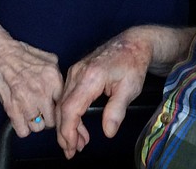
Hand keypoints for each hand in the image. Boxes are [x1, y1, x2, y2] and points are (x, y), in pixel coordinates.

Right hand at [0, 16, 63, 137]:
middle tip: (43, 112)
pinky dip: (22, 127)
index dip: (59, 108)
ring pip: (38, 128)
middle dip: (48, 118)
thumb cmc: (19, 54)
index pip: (64, 105)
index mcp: (53, 78)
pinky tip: (22, 118)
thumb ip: (58, 74)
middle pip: (52, 120)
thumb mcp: (48, 59)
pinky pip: (23, 131)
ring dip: (35, 123)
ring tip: (31, 114)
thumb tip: (65, 87)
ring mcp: (26, 101)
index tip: (55, 108)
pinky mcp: (11, 108)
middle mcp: (41, 91)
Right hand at [56, 30, 152, 159]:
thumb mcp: (130, 88)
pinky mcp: (76, 72)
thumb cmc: (133, 63)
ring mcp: (75, 71)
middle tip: (72, 151)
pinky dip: (70, 114)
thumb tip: (108, 132)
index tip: (73, 147)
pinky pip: (67, 96)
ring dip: (67, 125)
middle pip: (62, 107)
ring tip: (79, 143)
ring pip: (62, 103)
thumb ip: (117, 111)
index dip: (68, 131)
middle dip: (64, 133)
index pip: (70, 108)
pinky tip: (79, 127)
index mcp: (90, 76)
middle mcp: (78, 72)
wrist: (134, 43)